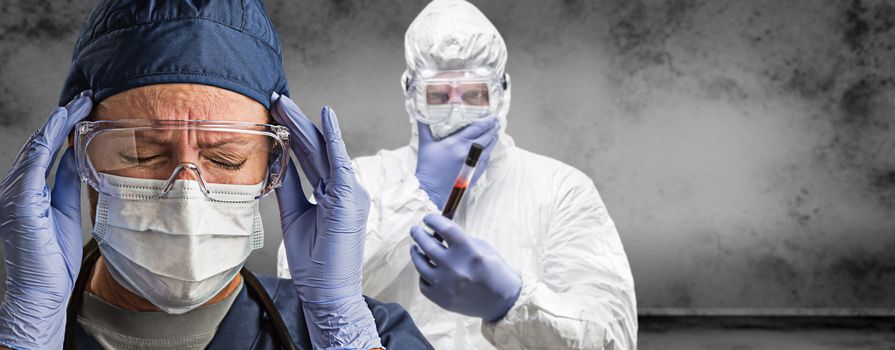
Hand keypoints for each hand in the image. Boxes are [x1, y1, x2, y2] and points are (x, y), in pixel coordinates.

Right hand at [0, 91, 92, 349]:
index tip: (84, 107)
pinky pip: (32, 168)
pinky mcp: (19, 205)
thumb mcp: (66, 211)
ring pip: (35, 149)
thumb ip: (67, 184)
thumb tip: (78, 158)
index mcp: (28, 190)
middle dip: (61, 118)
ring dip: (56, 124)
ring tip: (77, 104)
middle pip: (39, 144)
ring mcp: (14, 195)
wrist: (41, 291)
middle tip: (85, 96)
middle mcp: (16, 188)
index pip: (47, 150)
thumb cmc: (53, 257)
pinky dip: (45, 147)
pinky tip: (59, 130)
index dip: (63, 126)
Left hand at [271, 93, 380, 348]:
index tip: (277, 113)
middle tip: (277, 98)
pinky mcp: (349, 199)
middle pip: (317, 149)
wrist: (327, 292)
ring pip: (323, 151)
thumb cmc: (315, 263)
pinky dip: (333, 138)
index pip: (312, 156)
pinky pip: (339, 162)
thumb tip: (278, 161)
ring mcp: (350, 193)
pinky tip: (325, 117)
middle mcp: (345, 189)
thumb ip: (289, 187)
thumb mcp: (294, 216)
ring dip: (305, 124)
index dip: (295, 133)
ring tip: (286, 103)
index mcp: (334, 194)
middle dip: (296, 122)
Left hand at [410, 214, 520, 321]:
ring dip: (416, 253)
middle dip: (418, 234)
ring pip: (420, 265)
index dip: (433, 220)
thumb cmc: (494, 271)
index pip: (444, 229)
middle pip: (427, 245)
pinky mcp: (441, 299)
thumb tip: (439, 231)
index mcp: (469, 252)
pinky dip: (423, 274)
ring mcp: (446, 285)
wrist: (502, 302)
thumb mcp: (483, 249)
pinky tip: (425, 268)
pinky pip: (423, 283)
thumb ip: (461, 240)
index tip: (427, 218)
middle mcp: (455, 268)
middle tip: (415, 230)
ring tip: (415, 248)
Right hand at [415, 118, 498, 208]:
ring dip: (493, 139)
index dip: (486, 121)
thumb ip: (423, 127)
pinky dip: (489, 152)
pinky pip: (486, 160)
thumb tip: (420, 114)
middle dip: (493, 128)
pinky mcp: (475, 173)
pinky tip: (489, 148)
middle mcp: (468, 153)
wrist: (431, 191)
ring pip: (489, 148)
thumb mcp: (425, 144)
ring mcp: (474, 164)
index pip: (477, 128)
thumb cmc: (427, 168)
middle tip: (497, 121)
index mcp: (456, 143)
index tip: (492, 115)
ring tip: (496, 132)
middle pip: (486, 137)